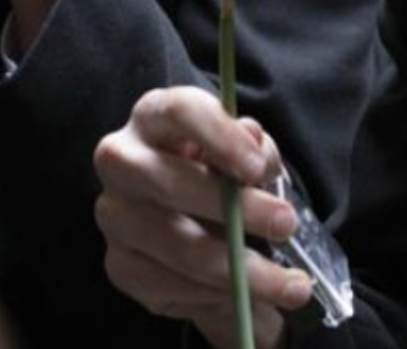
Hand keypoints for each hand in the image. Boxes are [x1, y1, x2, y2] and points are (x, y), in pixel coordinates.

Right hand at [94, 87, 312, 348]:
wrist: (190, 211)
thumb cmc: (217, 167)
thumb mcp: (241, 147)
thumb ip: (253, 146)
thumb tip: (257, 151)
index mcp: (152, 116)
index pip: (178, 111)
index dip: (219, 137)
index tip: (258, 169)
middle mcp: (121, 160)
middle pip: (168, 184)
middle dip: (236, 211)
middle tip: (286, 225)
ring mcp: (115, 215)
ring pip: (177, 247)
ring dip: (240, 271)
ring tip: (291, 285)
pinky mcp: (120, 265)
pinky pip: (172, 287)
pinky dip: (217, 295)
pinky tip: (248, 295)